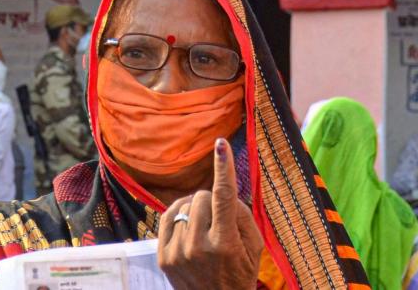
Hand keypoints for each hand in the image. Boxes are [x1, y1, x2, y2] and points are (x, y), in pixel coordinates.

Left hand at [158, 138, 262, 289]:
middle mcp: (199, 246)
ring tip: (204, 225)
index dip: (223, 168)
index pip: (224, 197)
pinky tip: (188, 222)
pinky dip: (179, 213)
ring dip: (195, 207)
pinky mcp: (163, 256)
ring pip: (184, 204)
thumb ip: (242, 216)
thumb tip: (224, 190)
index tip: (221, 144)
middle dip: (210, 200)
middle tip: (218, 218)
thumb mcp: (254, 247)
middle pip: (200, 197)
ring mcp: (178, 252)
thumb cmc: (239, 274)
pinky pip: (168, 216)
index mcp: (226, 243)